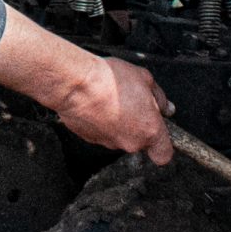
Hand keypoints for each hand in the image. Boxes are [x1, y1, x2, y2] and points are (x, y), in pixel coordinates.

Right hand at [0, 8, 174, 164]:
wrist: (65, 78)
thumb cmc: (104, 76)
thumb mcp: (143, 78)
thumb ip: (158, 96)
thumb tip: (165, 105)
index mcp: (144, 132)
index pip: (164, 156)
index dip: (164, 145)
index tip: (162, 134)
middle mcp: (124, 142)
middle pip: (137, 142)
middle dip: (136, 124)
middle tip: (131, 102)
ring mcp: (102, 141)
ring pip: (114, 135)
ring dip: (114, 119)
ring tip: (109, 96)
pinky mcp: (81, 135)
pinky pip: (96, 128)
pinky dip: (96, 117)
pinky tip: (92, 100)